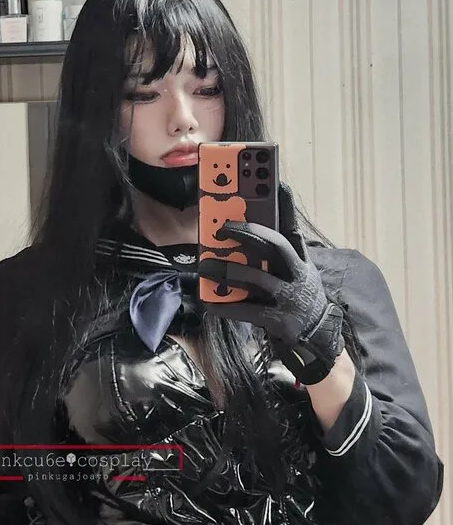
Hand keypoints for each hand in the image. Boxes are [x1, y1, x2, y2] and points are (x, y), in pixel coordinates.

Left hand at [199, 221, 343, 384]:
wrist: (317, 341)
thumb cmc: (299, 303)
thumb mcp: (298, 277)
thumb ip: (278, 260)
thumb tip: (247, 238)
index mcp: (302, 263)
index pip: (295, 229)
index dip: (288, 206)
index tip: (278, 183)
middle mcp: (298, 276)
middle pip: (274, 246)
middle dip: (247, 233)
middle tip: (222, 228)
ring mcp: (290, 298)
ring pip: (256, 278)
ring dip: (228, 271)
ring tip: (206, 266)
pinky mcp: (279, 320)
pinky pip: (247, 310)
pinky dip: (226, 306)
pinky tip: (209, 302)